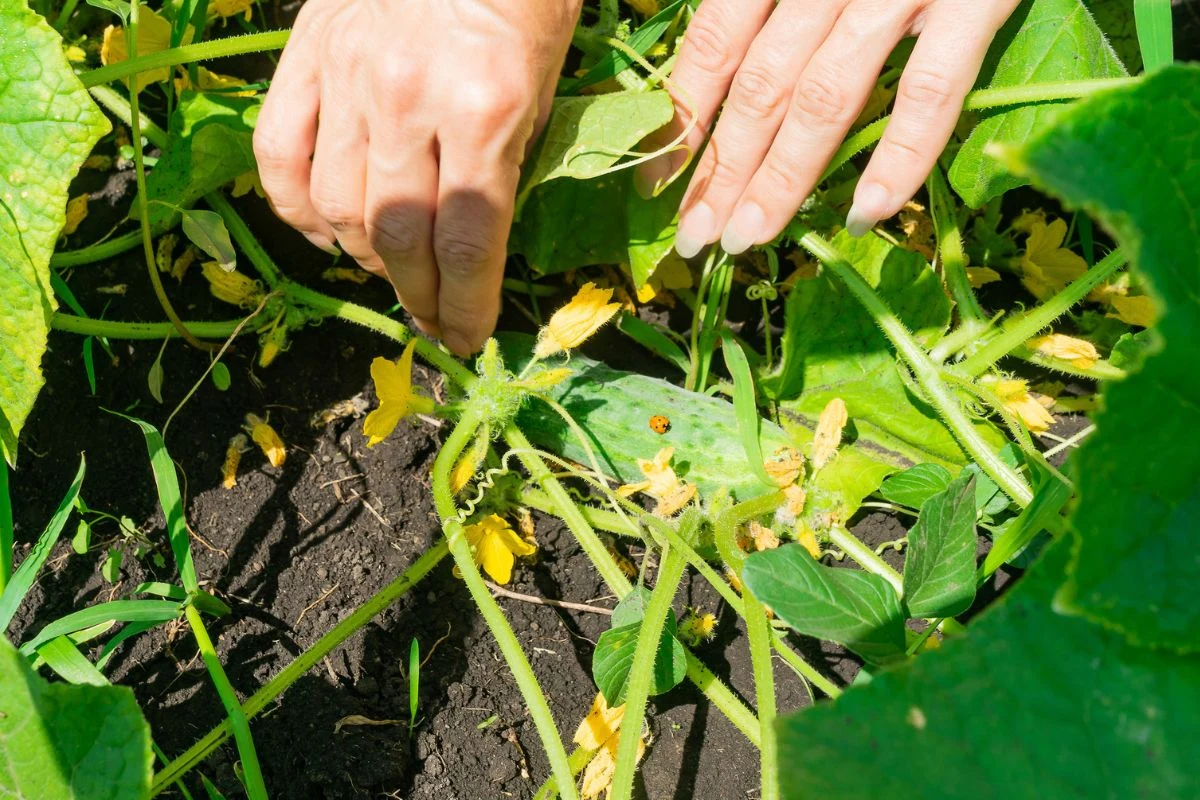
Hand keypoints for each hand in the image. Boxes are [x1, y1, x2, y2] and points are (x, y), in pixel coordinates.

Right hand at [254, 0, 579, 354]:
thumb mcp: (548, 79)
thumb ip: (512, 161)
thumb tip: (481, 243)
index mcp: (486, 108)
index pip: (470, 240)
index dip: (466, 305)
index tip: (468, 339)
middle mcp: (408, 100)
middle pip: (399, 237)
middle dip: (420, 296)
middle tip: (434, 322)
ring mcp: (347, 78)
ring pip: (338, 208)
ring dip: (368, 260)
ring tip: (394, 273)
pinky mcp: (304, 56)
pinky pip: (281, 156)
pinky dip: (298, 210)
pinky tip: (328, 232)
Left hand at [638, 0, 1019, 256]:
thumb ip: (771, 6)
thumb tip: (720, 84)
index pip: (715, 45)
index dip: (684, 119)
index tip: (657, 185)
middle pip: (761, 85)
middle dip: (721, 169)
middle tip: (694, 237)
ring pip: (826, 96)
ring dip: (782, 177)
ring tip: (748, 239)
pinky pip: (932, 86)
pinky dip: (902, 154)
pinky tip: (870, 213)